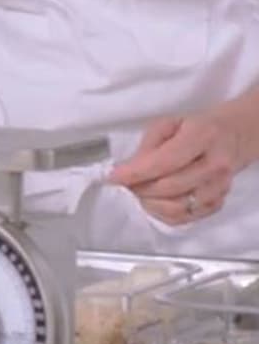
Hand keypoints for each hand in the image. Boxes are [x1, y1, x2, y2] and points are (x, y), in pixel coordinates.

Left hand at [108, 104, 258, 224]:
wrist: (230, 137)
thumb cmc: (193, 128)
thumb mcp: (167, 125)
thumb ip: (147, 147)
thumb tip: (128, 171)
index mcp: (202, 136)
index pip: (164, 161)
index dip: (136, 172)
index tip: (113, 177)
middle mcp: (216, 165)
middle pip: (170, 187)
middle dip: (140, 188)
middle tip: (124, 184)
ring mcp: (220, 187)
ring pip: (178, 207)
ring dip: (150, 203)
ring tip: (139, 192)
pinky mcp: (218, 203)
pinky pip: (186, 218)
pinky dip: (164, 213)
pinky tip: (155, 201)